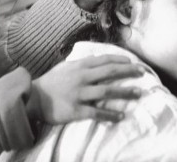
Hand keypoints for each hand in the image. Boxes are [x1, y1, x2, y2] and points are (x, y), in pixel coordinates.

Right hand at [27, 55, 143, 123]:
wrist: (33, 98)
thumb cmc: (50, 82)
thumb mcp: (65, 67)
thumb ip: (81, 63)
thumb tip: (96, 60)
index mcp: (79, 66)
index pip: (104, 60)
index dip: (120, 60)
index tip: (133, 61)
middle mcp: (81, 78)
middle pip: (110, 73)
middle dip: (128, 72)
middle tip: (143, 73)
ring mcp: (79, 94)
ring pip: (107, 91)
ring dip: (125, 92)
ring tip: (139, 93)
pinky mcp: (76, 110)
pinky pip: (96, 112)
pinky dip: (110, 114)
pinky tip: (121, 116)